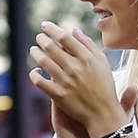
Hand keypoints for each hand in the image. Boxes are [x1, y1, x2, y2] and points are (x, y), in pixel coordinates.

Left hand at [29, 22, 125, 136]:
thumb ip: (88, 44)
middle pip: (52, 48)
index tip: (45, 25)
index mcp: (86, 58)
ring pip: (44, 62)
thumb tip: (74, 29)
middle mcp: (75, 68)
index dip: (52, 29)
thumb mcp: (102, 62)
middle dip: (42, 39)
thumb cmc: (104, 85)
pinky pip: (39, 82)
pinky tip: (35, 71)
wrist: (103, 112)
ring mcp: (65, 81)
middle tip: (38, 37)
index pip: (65, 38)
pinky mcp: (58, 95)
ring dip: (36, 54)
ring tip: (33, 50)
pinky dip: (34, 74)